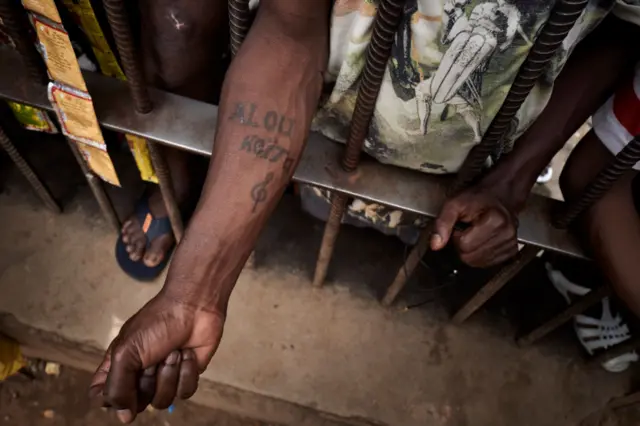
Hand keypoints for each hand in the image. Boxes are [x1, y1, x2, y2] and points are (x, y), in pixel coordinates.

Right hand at [89, 292, 224, 422]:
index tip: (123, 383)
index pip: (102, 395)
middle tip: (153, 358)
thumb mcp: (127, 352)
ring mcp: (163, 377)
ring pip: (162, 401)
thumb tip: (123, 416)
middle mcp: (139, 375)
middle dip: (147, 381)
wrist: (194, 307)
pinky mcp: (186, 376)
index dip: (110, 398)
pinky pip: (184, 393)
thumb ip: (117, 386)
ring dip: (169, 374)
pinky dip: (187, 372)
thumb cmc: (157, 323)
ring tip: (173, 352)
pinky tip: (188, 354)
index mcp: (118, 366)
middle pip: (134, 403)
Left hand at [430, 186, 518, 267]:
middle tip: (467, 230)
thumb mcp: (454, 203)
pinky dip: (481, 255)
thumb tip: (435, 245)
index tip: (461, 225)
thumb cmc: (478, 197)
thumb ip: (442, 223)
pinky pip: (488, 264)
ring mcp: (511, 244)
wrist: (500, 194)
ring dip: (472, 250)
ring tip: (475, 233)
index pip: (464, 245)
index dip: (457, 235)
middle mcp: (507, 234)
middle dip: (463, 245)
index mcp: (495, 220)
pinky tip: (483, 241)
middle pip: (470, 257)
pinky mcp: (512, 251)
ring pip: (478, 263)